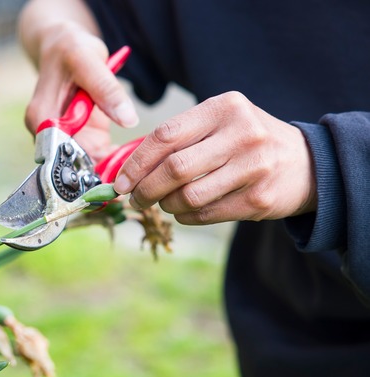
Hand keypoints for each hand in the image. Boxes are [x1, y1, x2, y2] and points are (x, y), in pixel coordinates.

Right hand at [22, 21, 138, 160]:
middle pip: (71, 165)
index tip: (113, 170)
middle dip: (99, 171)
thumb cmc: (70, 49)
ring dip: (108, 168)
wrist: (65, 47)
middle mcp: (48, 133)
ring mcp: (64, 137)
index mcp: (42, 117)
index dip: (84, 166)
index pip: (59, 154)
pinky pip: (96, 157)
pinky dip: (112, 159)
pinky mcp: (80, 137)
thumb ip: (107, 89)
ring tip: (134, 167)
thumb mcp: (88, 61)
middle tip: (130, 174)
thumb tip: (128, 120)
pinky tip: (130, 157)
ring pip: (85, 165)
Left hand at [113, 91, 316, 223]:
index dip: (135, 163)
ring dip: (167, 205)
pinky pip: (206, 214)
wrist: (307, 164)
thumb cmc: (244, 142)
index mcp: (224, 108)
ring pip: (188, 196)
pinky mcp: (259, 198)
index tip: (120, 182)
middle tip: (135, 199)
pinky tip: (185, 211)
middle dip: (146, 189)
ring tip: (164, 203)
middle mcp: (242, 133)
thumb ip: (178, 139)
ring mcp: (253, 167)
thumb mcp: (218, 124)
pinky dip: (186, 217)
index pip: (165, 136)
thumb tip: (127, 169)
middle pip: (174, 168)